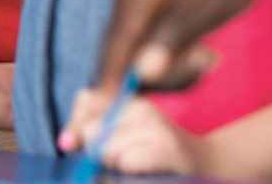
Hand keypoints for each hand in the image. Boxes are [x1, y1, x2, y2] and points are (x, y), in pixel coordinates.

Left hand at [64, 92, 202, 176]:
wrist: (206, 165)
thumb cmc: (153, 153)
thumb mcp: (121, 134)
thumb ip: (88, 130)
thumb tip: (65, 141)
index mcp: (129, 99)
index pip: (85, 99)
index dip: (77, 126)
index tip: (79, 143)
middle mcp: (143, 106)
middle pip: (91, 129)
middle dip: (98, 151)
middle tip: (124, 157)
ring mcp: (156, 126)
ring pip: (106, 150)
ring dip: (115, 165)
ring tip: (138, 164)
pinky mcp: (166, 147)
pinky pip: (125, 162)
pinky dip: (128, 171)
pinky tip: (146, 170)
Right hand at [95, 0, 271, 91]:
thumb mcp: (209, 7)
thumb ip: (174, 38)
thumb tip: (143, 71)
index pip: (115, 42)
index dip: (109, 75)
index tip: (106, 105)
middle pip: (122, 50)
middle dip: (156, 71)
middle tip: (204, 64)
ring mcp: (134, 4)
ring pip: (135, 50)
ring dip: (169, 64)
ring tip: (208, 55)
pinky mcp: (145, 12)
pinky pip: (146, 43)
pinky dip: (169, 56)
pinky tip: (200, 51)